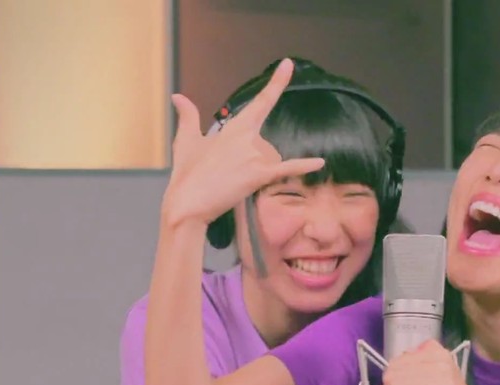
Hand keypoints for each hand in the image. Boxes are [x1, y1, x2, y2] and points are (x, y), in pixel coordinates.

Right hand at [161, 58, 325, 225]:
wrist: (187, 204)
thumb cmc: (187, 173)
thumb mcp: (186, 141)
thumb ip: (188, 117)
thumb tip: (178, 96)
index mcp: (235, 128)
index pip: (260, 101)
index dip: (277, 82)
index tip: (289, 64)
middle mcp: (248, 137)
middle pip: (267, 147)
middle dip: (252, 164)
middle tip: (227, 177)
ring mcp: (254, 156)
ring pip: (272, 162)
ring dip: (259, 174)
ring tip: (233, 183)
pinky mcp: (259, 175)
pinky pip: (286, 169)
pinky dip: (304, 166)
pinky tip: (321, 162)